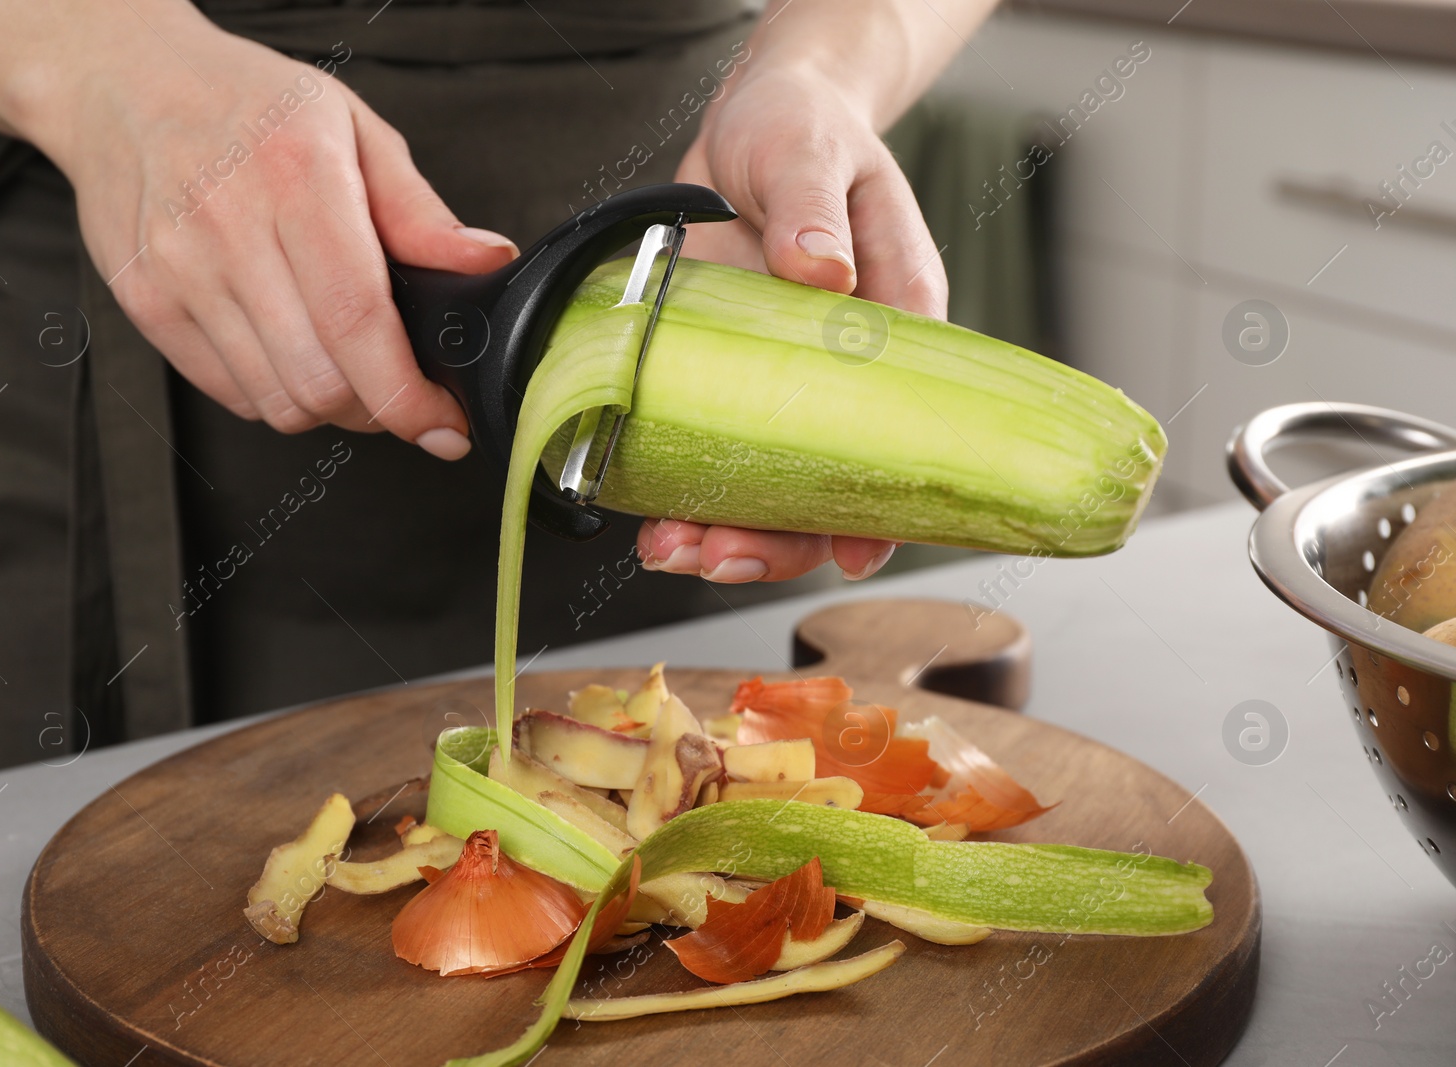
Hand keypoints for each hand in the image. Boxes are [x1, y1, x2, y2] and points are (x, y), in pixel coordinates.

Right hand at [42, 19, 517, 455]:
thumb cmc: (248, 103)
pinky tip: (288, 349)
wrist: (125, 84)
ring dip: (328, 407)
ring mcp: (179, 273)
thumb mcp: (353, 128)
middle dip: (377, 408)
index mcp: (297, 175)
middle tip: (398, 388)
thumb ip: (419, 211)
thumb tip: (485, 262)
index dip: (407, 395)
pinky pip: (230, 394)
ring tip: (343, 365)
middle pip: (320, 381)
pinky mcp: (145, 305)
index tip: (444, 422)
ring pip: (277, 402)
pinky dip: (274, 394)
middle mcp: (229, 227)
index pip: (357, 320)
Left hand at [637, 67, 944, 582]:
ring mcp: (777, 386)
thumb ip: (817, 208)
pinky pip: (708, 451)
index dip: (879, 510)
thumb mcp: (812, 152)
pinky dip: (678, 491)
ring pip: (764, 486)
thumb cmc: (806, 132)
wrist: (753, 122)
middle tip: (717, 553)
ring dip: (719, 531)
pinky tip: (647, 516)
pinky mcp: (720, 378)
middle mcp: (839, 380)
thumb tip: (820, 270)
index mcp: (895, 334)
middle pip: (826, 489)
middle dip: (774, 540)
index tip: (849, 552)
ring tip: (669, 548)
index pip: (903, 444)